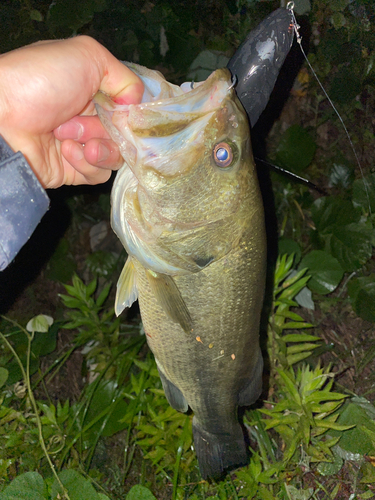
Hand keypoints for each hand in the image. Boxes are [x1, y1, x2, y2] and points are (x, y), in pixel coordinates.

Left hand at [0, 36, 143, 188]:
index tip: (128, 113)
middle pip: (124, 134)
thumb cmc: (41, 81)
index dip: (131, 112)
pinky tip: (67, 152)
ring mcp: (81, 145)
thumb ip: (122, 75)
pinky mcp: (73, 171)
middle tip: (81, 121)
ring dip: (98, 148)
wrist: (2, 118)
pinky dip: (86, 164)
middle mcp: (88, 117)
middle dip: (109, 129)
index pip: (127, 106)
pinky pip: (98, 174)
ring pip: (115, 156)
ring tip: (70, 139)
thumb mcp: (87, 55)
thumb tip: (135, 104)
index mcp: (92, 89)